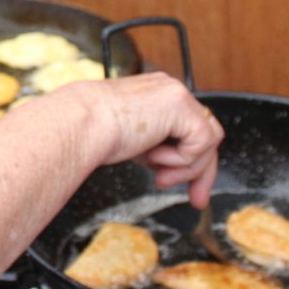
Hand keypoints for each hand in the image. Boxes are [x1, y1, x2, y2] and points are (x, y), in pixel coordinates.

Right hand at [75, 72, 222, 207]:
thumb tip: (171, 166)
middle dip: (201, 172)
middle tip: (196, 199)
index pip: (191, 128)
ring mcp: (178, 94)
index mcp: (158, 94)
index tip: (193, 189)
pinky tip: (154, 156)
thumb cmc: (93, 132)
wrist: (81, 124)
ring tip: (158, 173)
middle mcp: (170, 89)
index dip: (193, 161)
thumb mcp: (135, 141)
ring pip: (207, 141)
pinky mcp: (181, 105)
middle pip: (205, 135)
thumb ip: (158, 145)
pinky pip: (201, 143)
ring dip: (185, 167)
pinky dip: (181, 159)